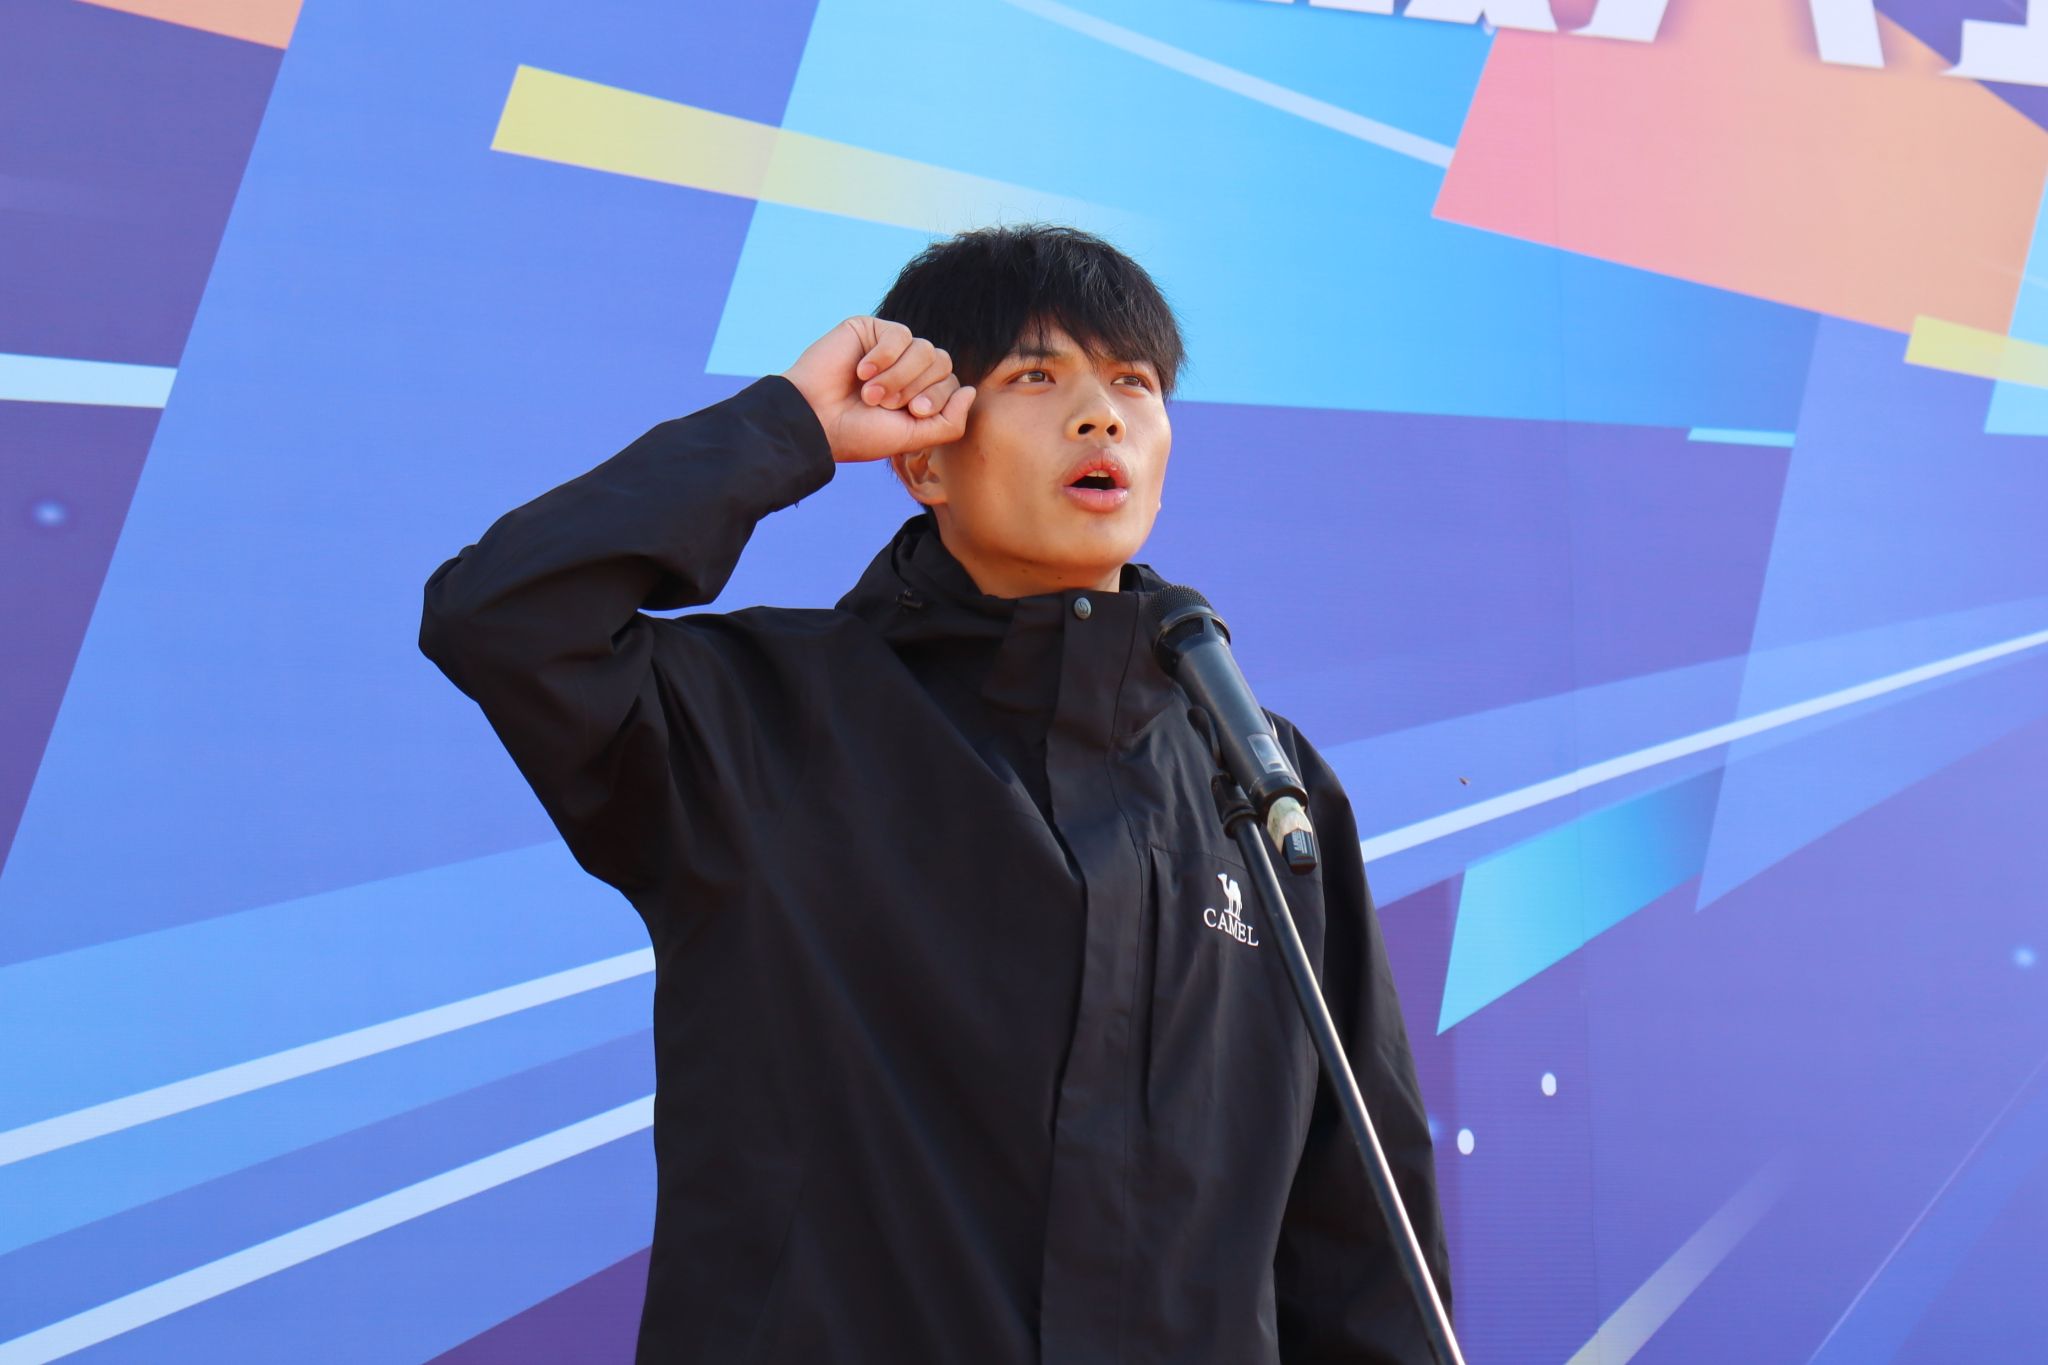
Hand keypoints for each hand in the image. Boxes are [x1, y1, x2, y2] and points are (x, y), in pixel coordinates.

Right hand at [782, 317, 976, 463]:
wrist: (815, 421)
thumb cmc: (859, 433)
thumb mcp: (913, 438)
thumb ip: (950, 423)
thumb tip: (969, 391)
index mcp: (919, 392)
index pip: (952, 382)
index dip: (936, 397)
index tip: (910, 413)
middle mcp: (908, 368)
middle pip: (942, 362)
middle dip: (916, 387)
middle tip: (884, 404)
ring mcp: (890, 348)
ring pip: (924, 348)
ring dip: (898, 376)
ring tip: (869, 393)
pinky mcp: (870, 330)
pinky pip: (899, 334)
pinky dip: (883, 357)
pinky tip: (861, 372)